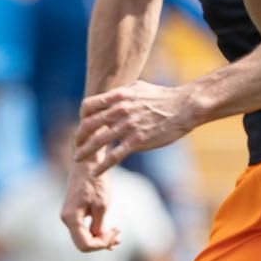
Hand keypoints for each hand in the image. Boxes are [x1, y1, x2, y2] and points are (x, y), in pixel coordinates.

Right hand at [60, 161, 120, 251]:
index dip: (101, 244)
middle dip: (101, 244)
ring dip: (100, 239)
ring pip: (84, 237)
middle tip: (118, 238)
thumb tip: (100, 241)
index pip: (85, 244)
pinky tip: (110, 232)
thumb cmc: (96, 182)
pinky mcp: (74, 213)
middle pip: (83, 244)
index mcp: (71, 218)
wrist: (88, 164)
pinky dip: (96, 233)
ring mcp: (69, 217)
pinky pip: (84, 229)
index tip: (115, 233)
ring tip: (118, 237)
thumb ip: (99, 226)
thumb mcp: (101, 205)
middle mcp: (66, 219)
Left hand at [75, 81, 199, 173]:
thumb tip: (111, 97)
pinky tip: (95, 172)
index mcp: (118, 97)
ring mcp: (127, 126)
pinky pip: (114, 156)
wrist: (184, 107)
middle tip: (76, 145)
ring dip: (85, 152)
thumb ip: (122, 94)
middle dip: (79, 137)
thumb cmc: (163, 97)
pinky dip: (102, 166)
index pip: (88, 106)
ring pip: (98, 141)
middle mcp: (119, 110)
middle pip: (89, 125)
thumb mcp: (138, 88)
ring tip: (77, 159)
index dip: (82, 116)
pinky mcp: (137, 141)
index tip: (83, 125)